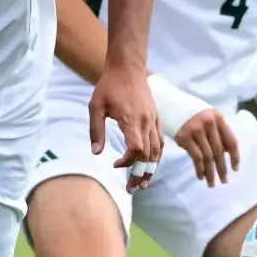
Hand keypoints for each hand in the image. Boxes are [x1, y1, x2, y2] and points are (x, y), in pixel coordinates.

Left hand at [90, 63, 162, 191]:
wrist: (128, 67)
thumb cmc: (109, 85)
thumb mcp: (95, 106)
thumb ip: (95, 130)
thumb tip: (96, 153)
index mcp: (132, 120)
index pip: (136, 149)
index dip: (128, 162)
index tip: (116, 165)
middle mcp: (146, 122)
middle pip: (149, 155)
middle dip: (140, 174)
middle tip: (132, 189)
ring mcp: (154, 120)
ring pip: (157, 150)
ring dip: (151, 168)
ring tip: (143, 182)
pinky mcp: (156, 118)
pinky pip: (160, 141)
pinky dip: (157, 156)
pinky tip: (150, 164)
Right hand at [173, 109, 239, 186]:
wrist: (175, 108)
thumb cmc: (197, 117)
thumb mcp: (211, 120)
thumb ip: (220, 134)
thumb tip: (229, 154)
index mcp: (219, 119)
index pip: (231, 141)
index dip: (234, 157)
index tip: (235, 169)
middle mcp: (209, 124)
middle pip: (219, 151)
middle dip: (222, 168)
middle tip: (224, 181)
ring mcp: (196, 131)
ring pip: (207, 157)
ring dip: (210, 172)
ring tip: (211, 183)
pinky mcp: (184, 138)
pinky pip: (195, 157)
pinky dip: (199, 169)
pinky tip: (201, 176)